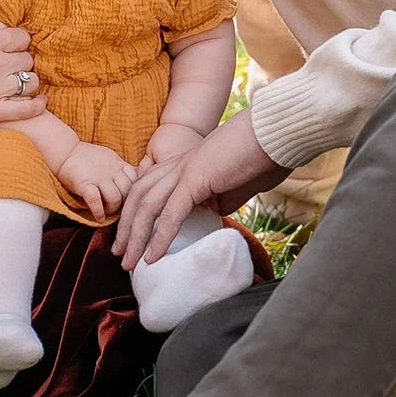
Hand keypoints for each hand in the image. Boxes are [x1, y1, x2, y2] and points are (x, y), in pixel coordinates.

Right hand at [0, 0, 45, 129]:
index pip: (21, 37)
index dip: (17, 40)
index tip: (10, 46)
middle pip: (27, 59)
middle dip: (21, 60)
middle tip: (10, 65)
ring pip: (31, 82)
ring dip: (27, 81)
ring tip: (18, 81)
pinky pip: (28, 109)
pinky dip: (37, 104)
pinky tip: (38, 100)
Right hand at [56, 143, 136, 221]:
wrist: (65, 151)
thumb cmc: (87, 156)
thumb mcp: (110, 158)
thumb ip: (122, 168)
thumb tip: (136, 176)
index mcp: (118, 164)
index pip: (136, 179)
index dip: (134, 190)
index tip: (128, 197)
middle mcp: (111, 170)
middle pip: (127, 191)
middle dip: (125, 202)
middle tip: (118, 207)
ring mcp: (98, 177)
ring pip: (115, 197)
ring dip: (112, 209)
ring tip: (107, 212)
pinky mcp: (84, 184)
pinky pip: (95, 201)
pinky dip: (98, 212)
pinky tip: (99, 218)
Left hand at [115, 110, 287, 266]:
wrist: (275, 134)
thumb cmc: (263, 155)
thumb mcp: (237, 184)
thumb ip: (222, 196)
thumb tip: (216, 210)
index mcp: (186, 164)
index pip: (148, 188)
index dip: (135, 213)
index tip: (131, 237)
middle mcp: (179, 165)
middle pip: (139, 197)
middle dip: (126, 227)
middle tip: (119, 254)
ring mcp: (185, 170)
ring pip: (147, 207)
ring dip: (135, 238)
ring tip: (129, 263)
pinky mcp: (197, 179)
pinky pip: (171, 212)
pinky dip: (159, 237)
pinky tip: (153, 256)